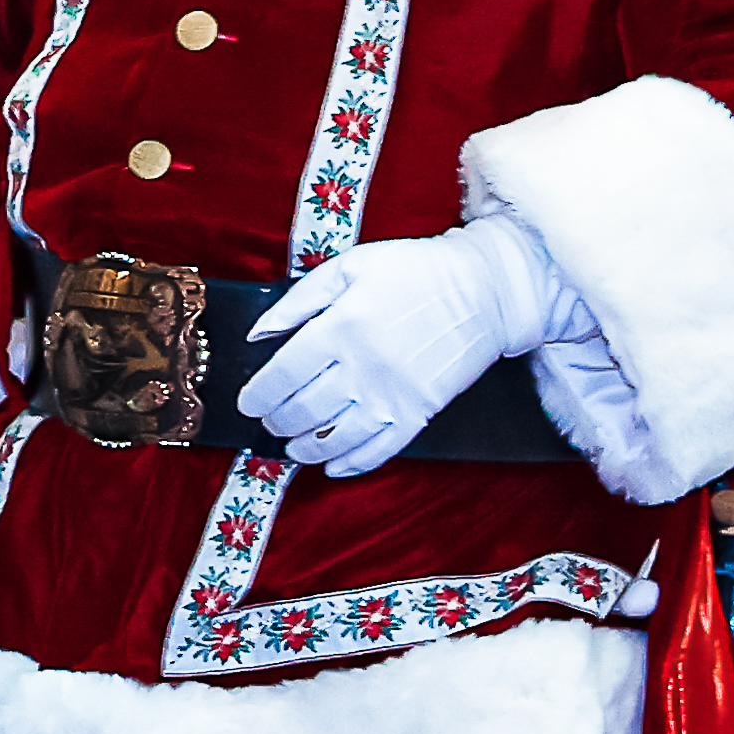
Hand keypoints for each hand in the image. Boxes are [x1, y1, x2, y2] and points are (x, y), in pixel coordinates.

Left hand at [236, 217, 581, 476]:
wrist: (485, 289)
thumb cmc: (415, 271)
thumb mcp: (349, 268)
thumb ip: (296, 301)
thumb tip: (257, 334)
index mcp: (340, 329)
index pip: (282, 376)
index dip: (257, 396)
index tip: (247, 403)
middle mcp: (363, 368)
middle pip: (303, 411)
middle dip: (277, 422)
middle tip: (270, 421)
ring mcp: (393, 395)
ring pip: (335, 438)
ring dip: (306, 449)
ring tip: (294, 446)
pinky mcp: (420, 413)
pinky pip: (379, 450)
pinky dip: (352, 464)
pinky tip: (333, 466)